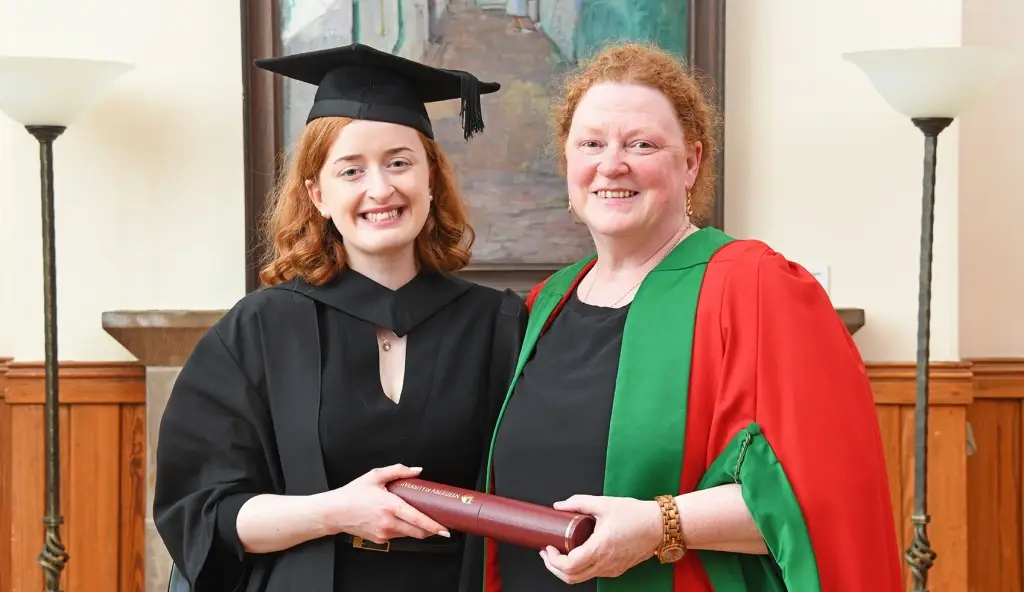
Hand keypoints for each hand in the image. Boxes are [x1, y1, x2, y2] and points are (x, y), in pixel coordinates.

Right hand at [318, 464, 449, 543]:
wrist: (334, 512)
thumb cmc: (353, 494)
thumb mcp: (375, 476)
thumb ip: (398, 471)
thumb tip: (417, 470)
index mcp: (390, 506)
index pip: (417, 519)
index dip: (433, 526)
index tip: (445, 529)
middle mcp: (388, 522)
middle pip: (417, 532)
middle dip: (431, 530)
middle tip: (439, 525)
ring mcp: (384, 533)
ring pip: (408, 534)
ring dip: (417, 529)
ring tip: (419, 518)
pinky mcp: (379, 539)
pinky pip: (397, 536)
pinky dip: (403, 530)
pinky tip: (400, 520)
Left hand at [539, 495, 662, 583]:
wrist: (660, 526)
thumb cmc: (636, 515)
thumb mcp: (604, 503)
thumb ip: (578, 502)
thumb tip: (560, 506)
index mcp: (600, 548)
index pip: (568, 565)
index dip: (553, 560)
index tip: (548, 548)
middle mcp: (605, 563)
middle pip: (571, 578)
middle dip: (554, 568)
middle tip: (548, 553)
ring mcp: (612, 569)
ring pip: (582, 578)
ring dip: (566, 569)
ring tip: (560, 553)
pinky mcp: (617, 569)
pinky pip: (594, 574)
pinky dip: (581, 568)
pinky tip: (578, 553)